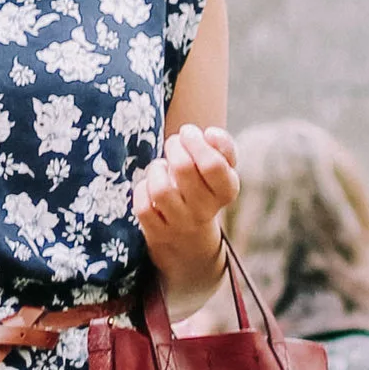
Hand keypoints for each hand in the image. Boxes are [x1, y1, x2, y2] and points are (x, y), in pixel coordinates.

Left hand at [134, 123, 240, 307]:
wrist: (191, 237)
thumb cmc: (205, 188)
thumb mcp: (221, 169)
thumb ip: (223, 146)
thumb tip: (209, 134)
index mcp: (226, 191)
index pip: (214, 165)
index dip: (196, 142)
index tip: (189, 132)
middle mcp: (205, 211)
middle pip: (184, 169)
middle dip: (174, 146)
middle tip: (173, 143)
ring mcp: (180, 224)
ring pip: (160, 189)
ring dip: (157, 169)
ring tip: (162, 167)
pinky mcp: (157, 233)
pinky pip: (143, 207)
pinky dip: (142, 189)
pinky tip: (150, 186)